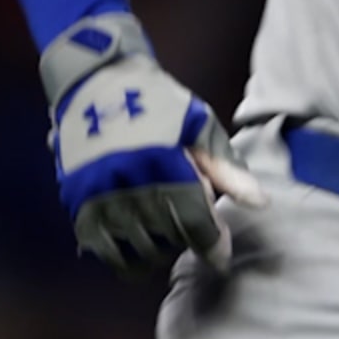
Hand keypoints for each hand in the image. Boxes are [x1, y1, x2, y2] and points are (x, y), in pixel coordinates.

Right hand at [40, 14, 267, 278]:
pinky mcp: (78, 206)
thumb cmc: (156, 100)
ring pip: (139, 252)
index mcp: (164, 164)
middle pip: (170, 240)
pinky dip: (125, 258)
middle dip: (188, 239)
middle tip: (191, 224)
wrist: (96, 80)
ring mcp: (100, 199)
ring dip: (160, 251)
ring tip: (167, 233)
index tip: (222, 254)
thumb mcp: (198, 123)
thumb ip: (227, 168)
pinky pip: (105, 252)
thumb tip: (260, 203)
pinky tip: (138, 245)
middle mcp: (130, 187)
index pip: (196, 223)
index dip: (214, 244)